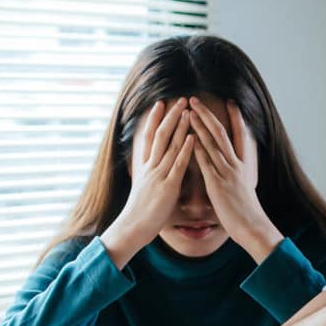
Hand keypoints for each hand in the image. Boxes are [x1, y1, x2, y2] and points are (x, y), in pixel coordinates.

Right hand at [101, 98, 194, 268]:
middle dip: (169, 116)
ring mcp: (158, 174)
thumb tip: (153, 169)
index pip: (149, 137)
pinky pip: (177, 164)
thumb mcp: (145, 187)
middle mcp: (150, 166)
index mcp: (145, 166)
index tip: (161, 103)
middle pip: (159, 135)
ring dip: (179, 127)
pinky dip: (185, 149)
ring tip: (187, 110)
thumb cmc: (142, 211)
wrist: (133, 227)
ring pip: (169, 145)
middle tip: (179, 99)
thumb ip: (151, 176)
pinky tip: (192, 137)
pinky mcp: (167, 185)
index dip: (155, 119)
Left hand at [188, 97, 281, 262]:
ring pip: (212, 143)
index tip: (231, 102)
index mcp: (243, 166)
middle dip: (207, 115)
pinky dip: (197, 148)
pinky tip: (189, 137)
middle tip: (195, 99)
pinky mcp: (217, 184)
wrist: (253, 227)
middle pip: (221, 133)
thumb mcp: (245, 190)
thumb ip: (238, 178)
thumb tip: (235, 173)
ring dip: (199, 126)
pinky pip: (206, 162)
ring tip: (187, 111)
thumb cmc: (247, 213)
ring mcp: (227, 173)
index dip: (236, 118)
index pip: (240, 136)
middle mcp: (235, 165)